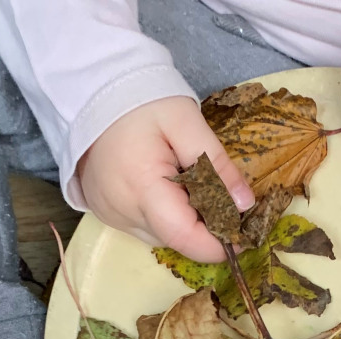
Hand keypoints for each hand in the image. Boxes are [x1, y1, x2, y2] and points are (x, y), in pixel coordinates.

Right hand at [77, 96, 253, 262]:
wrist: (95, 92)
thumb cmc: (143, 102)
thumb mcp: (188, 123)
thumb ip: (218, 165)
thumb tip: (245, 204)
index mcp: (140, 186)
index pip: (184, 235)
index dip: (217, 244)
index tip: (243, 235)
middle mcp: (121, 210)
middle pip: (175, 238)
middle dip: (204, 226)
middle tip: (218, 193)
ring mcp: (110, 215)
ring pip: (161, 235)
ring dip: (183, 220)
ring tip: (189, 183)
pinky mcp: (105, 214)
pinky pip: (144, 227)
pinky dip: (164, 215)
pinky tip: (167, 187)